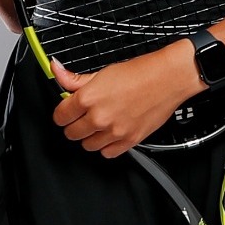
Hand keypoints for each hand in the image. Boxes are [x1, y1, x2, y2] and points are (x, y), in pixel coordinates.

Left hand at [51, 42, 201, 157]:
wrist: (168, 78)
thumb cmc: (140, 72)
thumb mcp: (103, 72)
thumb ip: (75, 79)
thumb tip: (56, 71)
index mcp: (88, 98)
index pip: (60, 116)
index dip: (63, 112)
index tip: (68, 110)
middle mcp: (99, 117)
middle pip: (71, 134)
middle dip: (74, 125)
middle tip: (84, 116)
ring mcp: (114, 131)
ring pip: (87, 145)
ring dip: (90, 136)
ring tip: (99, 124)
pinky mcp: (129, 140)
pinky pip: (107, 153)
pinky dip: (107, 146)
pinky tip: (111, 133)